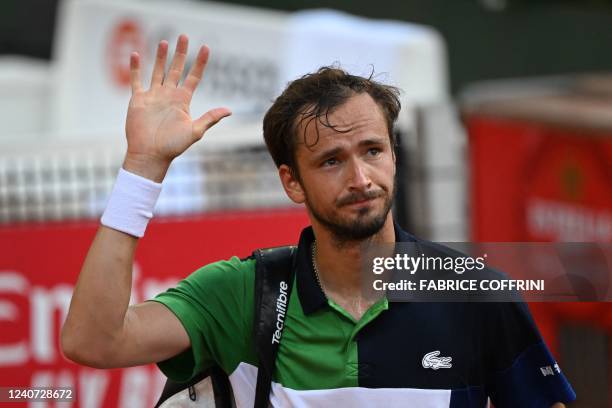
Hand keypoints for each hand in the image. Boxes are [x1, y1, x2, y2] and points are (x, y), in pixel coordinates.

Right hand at [123, 34, 230, 181]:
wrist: (150, 154)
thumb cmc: (173, 146)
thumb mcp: (195, 131)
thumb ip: (210, 118)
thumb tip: (229, 110)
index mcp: (183, 101)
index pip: (194, 77)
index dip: (200, 63)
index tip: (206, 48)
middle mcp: (169, 95)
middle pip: (176, 69)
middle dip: (181, 53)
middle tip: (184, 36)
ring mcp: (154, 96)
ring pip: (158, 71)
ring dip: (160, 57)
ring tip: (164, 42)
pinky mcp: (138, 100)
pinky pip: (136, 80)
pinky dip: (135, 68)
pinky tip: (136, 54)